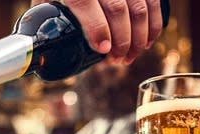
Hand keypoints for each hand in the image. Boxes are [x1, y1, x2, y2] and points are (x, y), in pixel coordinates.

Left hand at [32, 0, 164, 63]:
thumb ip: (48, 15)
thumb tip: (45, 51)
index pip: (84, 2)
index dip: (96, 28)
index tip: (103, 51)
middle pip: (117, 9)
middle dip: (121, 42)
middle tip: (117, 60)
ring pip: (139, 8)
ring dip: (138, 38)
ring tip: (130, 56)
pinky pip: (154, 3)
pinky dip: (154, 25)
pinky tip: (147, 42)